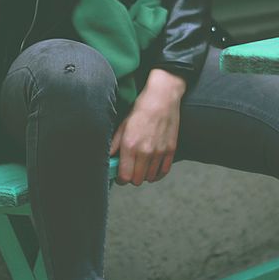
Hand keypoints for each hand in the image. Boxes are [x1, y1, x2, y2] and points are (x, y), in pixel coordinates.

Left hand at [109, 69, 185, 185]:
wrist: (162, 98)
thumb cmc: (141, 109)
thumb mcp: (122, 125)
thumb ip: (114, 144)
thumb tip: (108, 157)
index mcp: (130, 145)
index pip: (124, 176)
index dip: (120, 178)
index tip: (120, 174)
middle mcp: (145, 151)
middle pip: (137, 180)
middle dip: (131, 177)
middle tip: (130, 169)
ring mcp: (159, 152)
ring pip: (150, 178)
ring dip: (144, 175)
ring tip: (141, 165)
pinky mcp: (171, 150)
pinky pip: (163, 172)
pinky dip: (157, 173)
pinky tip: (152, 167)